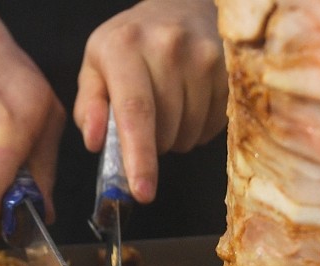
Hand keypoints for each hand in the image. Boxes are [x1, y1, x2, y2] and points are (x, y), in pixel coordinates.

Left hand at [73, 0, 227, 203]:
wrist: (182, 7)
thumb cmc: (133, 44)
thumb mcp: (97, 66)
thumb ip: (90, 105)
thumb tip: (95, 141)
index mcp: (125, 47)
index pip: (135, 112)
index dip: (140, 157)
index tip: (142, 191)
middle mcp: (168, 46)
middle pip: (165, 130)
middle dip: (155, 145)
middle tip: (149, 123)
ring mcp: (204, 56)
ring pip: (191, 132)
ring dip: (178, 137)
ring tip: (171, 109)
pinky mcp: (229, 68)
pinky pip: (215, 125)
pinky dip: (200, 128)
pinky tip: (192, 104)